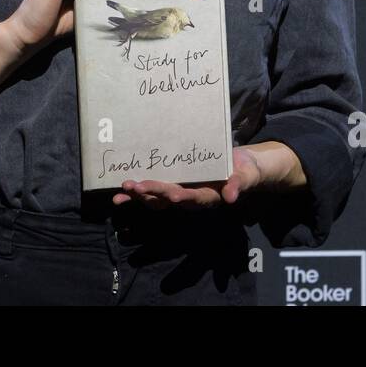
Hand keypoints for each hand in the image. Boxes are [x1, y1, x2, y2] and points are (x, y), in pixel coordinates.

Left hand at [111, 146, 266, 210]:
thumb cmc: (242, 170)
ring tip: (122, 192)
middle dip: (152, 194)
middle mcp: (190, 197)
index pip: (192, 197)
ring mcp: (179, 192)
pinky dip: (136, 193)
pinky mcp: (171, 186)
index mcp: (207, 195)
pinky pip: (152, 191)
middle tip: (135, 187)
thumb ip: (239, 184)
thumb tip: (232, 197)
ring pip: (156, 199)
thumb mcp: (245, 175)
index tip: (172, 195)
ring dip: (139, 196)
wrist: (239, 167)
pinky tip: (120, 192)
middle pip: (169, 199)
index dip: (182, 197)